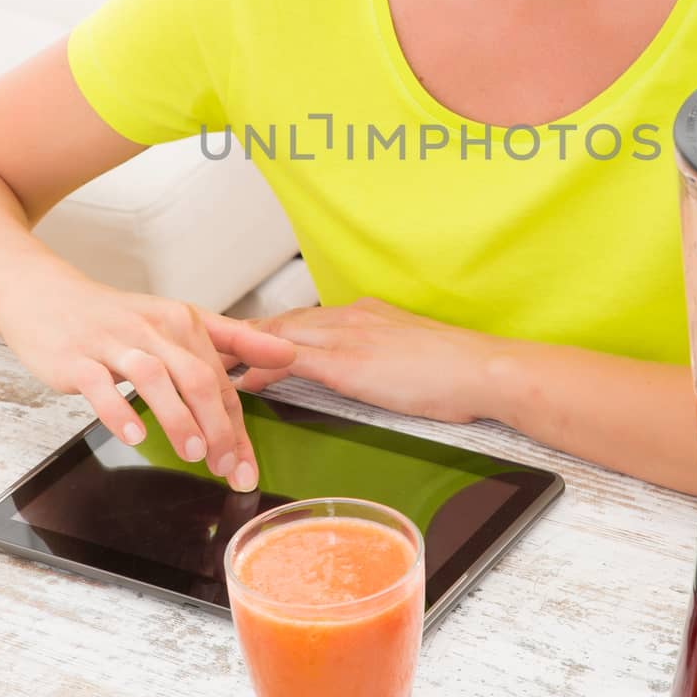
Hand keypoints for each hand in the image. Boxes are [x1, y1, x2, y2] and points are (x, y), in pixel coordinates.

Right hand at [0, 266, 295, 488]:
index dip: (237, 424)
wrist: (44, 296)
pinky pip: (101, 385)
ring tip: (193, 451)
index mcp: (182, 322)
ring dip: (177, 417)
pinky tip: (136, 436)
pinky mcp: (77, 358)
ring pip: (154, 377)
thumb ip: (233, 339)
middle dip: (217, 425)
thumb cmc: (114, 319)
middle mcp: (152, 329)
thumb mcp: (176, 321)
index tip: (246, 464)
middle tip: (225, 464)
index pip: (220, 378)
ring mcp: (113, 342)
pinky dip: (120, 411)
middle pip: (197, 377)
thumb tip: (287, 353)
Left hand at [232, 296, 504, 425]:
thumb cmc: (460, 372)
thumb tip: (375, 369)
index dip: (272, 329)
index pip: (306, 317)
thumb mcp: (414, 354)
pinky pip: (290, 361)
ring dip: (243, 349)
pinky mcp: (347, 362)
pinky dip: (263, 368)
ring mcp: (348, 336)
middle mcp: (352, 316)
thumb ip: (386, 355)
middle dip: (245, 334)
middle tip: (213, 349)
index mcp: (367, 313)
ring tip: (212, 364)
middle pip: (283, 321)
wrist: (484, 369)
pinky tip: (243, 382)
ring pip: (279, 335)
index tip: (248, 339)